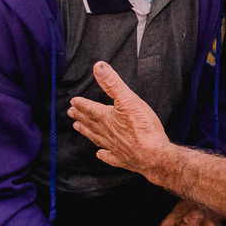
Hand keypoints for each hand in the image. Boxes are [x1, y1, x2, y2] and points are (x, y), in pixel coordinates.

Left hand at [69, 61, 170, 176]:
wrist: (153, 154)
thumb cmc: (143, 127)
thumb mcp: (128, 99)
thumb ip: (113, 83)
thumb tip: (98, 67)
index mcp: (107, 118)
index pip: (91, 109)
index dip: (82, 104)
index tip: (73, 101)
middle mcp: (107, 133)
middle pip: (91, 123)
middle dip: (81, 117)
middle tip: (71, 113)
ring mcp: (114, 147)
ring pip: (96, 138)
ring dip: (87, 132)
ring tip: (78, 128)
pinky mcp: (123, 159)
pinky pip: (109, 156)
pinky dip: (103, 155)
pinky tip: (100, 153)